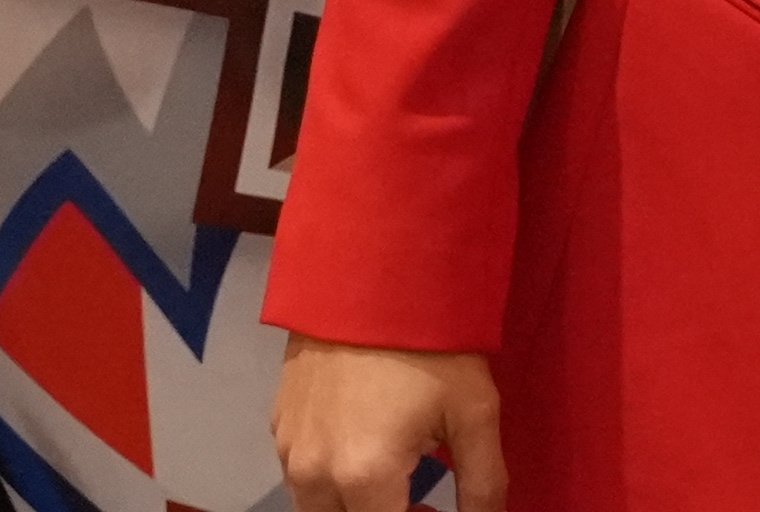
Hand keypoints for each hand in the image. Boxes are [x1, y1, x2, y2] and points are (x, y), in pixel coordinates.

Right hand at [277, 337, 507, 511]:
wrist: (373, 271)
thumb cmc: (433, 343)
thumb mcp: (475, 413)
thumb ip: (482, 485)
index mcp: (364, 477)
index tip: (436, 508)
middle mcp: (314, 475)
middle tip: (424, 502)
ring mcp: (288, 450)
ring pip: (316, 509)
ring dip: (356, 506)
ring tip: (399, 481)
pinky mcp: (276, 425)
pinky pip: (300, 475)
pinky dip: (331, 481)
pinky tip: (367, 448)